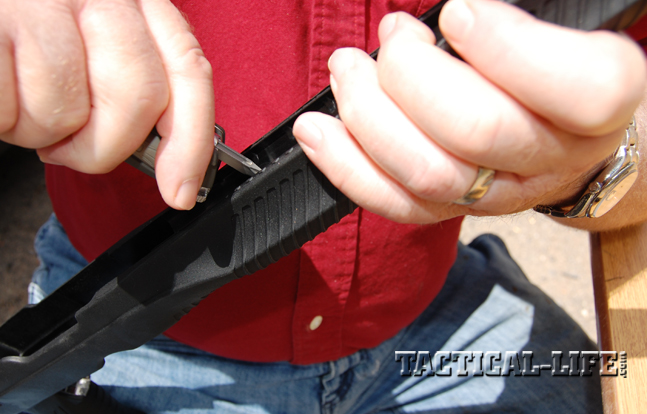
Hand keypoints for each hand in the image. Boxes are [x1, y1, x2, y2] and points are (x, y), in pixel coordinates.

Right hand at [0, 0, 213, 209]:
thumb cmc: (32, 43)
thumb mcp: (96, 53)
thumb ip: (135, 90)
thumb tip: (171, 165)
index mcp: (138, 1)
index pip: (189, 72)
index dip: (192, 141)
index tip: (180, 191)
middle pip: (139, 99)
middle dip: (102, 147)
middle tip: (66, 144)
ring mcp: (45, 2)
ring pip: (67, 112)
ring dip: (40, 131)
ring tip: (22, 98)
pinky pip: (11, 111)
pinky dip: (4, 120)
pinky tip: (0, 89)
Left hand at [292, 0, 645, 224]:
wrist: (566, 136)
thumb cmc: (554, 70)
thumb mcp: (557, 34)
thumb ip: (511, 27)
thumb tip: (445, 18)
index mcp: (599, 104)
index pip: (575, 90)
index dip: (505, 49)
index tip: (456, 13)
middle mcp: (551, 158)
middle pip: (477, 132)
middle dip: (412, 76)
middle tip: (393, 38)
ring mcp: (498, 194)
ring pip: (428, 174)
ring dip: (368, 116)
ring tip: (346, 71)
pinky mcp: (452, 211)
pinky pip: (397, 204)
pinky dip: (347, 167)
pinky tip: (317, 132)